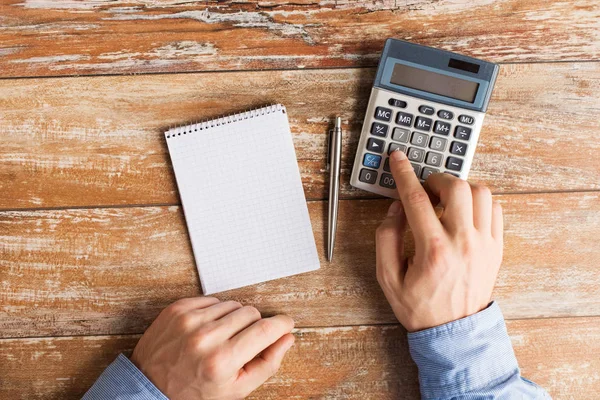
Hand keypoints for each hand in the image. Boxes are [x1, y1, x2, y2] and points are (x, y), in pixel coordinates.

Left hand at [130, 297, 294, 399]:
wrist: (151, 386)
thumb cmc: (195, 392)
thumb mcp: (236, 389)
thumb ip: (267, 364)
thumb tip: (286, 338)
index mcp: (222, 361)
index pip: (265, 330)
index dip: (282, 324)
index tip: (286, 324)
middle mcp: (205, 338)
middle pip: (251, 313)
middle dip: (255, 326)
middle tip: (244, 342)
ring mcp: (189, 320)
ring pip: (233, 304)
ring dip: (234, 318)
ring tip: (223, 338)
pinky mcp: (178, 309)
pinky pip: (212, 299)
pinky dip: (215, 312)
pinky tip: (208, 329)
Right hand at [375, 150, 502, 331]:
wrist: (454, 333)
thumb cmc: (420, 307)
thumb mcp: (387, 277)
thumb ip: (386, 237)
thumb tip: (395, 208)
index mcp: (433, 250)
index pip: (416, 199)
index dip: (404, 174)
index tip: (398, 159)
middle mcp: (463, 243)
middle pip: (456, 188)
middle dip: (436, 179)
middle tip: (424, 189)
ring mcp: (485, 245)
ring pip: (481, 193)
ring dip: (460, 188)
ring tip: (445, 199)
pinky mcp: (496, 248)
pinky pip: (495, 209)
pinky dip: (479, 201)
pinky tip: (464, 211)